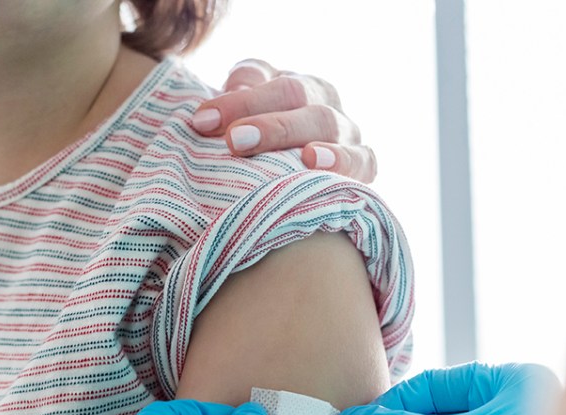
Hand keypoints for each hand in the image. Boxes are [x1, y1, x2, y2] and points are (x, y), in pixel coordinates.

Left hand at [192, 59, 377, 182]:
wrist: (301, 183)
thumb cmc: (261, 143)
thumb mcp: (246, 112)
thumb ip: (238, 96)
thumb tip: (224, 101)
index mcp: (294, 84)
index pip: (265, 81)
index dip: (237, 101)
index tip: (203, 121)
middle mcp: (323, 100)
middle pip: (297, 97)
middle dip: (264, 120)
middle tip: (234, 140)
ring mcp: (346, 131)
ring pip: (327, 125)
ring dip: (302, 138)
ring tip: (284, 150)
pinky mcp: (363, 164)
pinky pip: (361, 160)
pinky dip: (342, 161)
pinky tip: (317, 163)